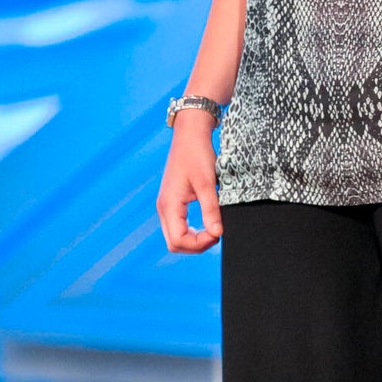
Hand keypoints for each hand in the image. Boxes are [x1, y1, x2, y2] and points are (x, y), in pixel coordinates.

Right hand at [156, 112, 222, 253]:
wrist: (190, 135)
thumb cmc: (197, 155)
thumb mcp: (208, 183)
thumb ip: (211, 209)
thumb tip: (217, 233)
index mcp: (169, 205)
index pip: (178, 241)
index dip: (199, 244)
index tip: (217, 234)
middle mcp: (164, 208)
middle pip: (174, 243)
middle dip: (196, 245)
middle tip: (216, 235)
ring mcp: (166, 206)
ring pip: (175, 237)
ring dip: (194, 240)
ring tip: (213, 230)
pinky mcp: (172, 202)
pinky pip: (178, 226)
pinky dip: (191, 232)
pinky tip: (206, 224)